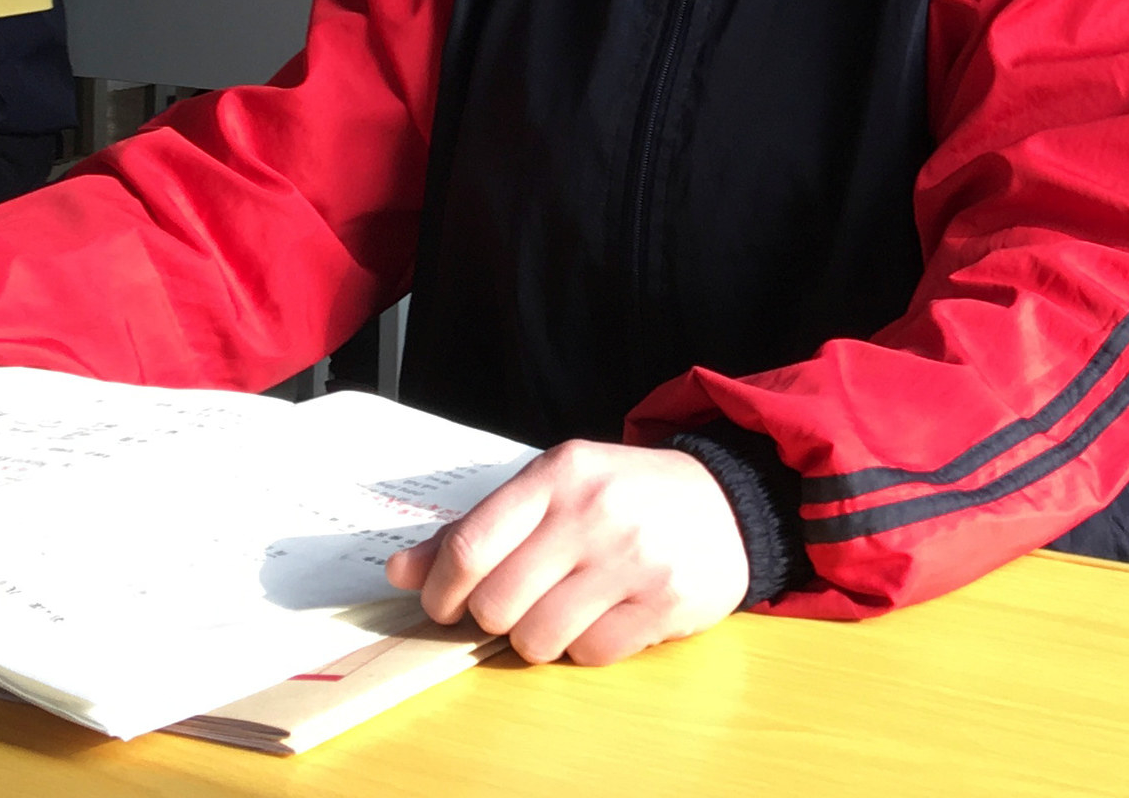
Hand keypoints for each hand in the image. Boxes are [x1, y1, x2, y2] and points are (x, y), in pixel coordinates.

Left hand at [384, 440, 748, 665]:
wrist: (728, 502)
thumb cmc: (627, 495)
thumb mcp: (555, 488)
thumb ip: (479, 527)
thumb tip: (400, 570)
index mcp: (559, 474)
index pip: (469, 546)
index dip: (441, 590)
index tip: (443, 604)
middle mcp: (595, 513)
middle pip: (497, 603)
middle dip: (493, 617)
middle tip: (513, 605)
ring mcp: (633, 560)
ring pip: (539, 638)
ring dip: (538, 637)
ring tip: (561, 610)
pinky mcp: (665, 602)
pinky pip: (592, 654)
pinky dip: (586, 647)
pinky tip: (604, 616)